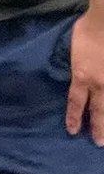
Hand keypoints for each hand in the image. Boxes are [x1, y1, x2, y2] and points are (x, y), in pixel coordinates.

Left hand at [67, 10, 103, 144]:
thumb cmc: (87, 30)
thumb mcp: (74, 51)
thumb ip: (78, 65)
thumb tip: (79, 73)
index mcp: (82, 76)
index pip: (76, 102)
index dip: (75, 118)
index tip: (73, 131)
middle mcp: (100, 83)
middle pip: (99, 111)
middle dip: (99, 128)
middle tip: (99, 143)